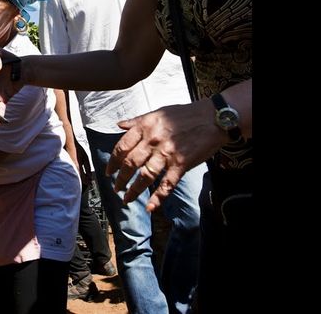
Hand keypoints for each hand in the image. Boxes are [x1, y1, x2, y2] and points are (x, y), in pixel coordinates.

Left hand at [106, 100, 225, 211]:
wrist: (212, 118)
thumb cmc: (184, 114)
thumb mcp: (158, 112)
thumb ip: (137, 120)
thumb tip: (119, 124)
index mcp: (145, 127)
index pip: (122, 147)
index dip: (113, 162)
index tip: (108, 171)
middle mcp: (153, 140)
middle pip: (130, 164)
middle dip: (121, 179)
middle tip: (116, 188)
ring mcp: (167, 153)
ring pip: (145, 176)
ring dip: (134, 190)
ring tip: (127, 199)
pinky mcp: (181, 164)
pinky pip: (167, 184)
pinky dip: (158, 198)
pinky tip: (150, 207)